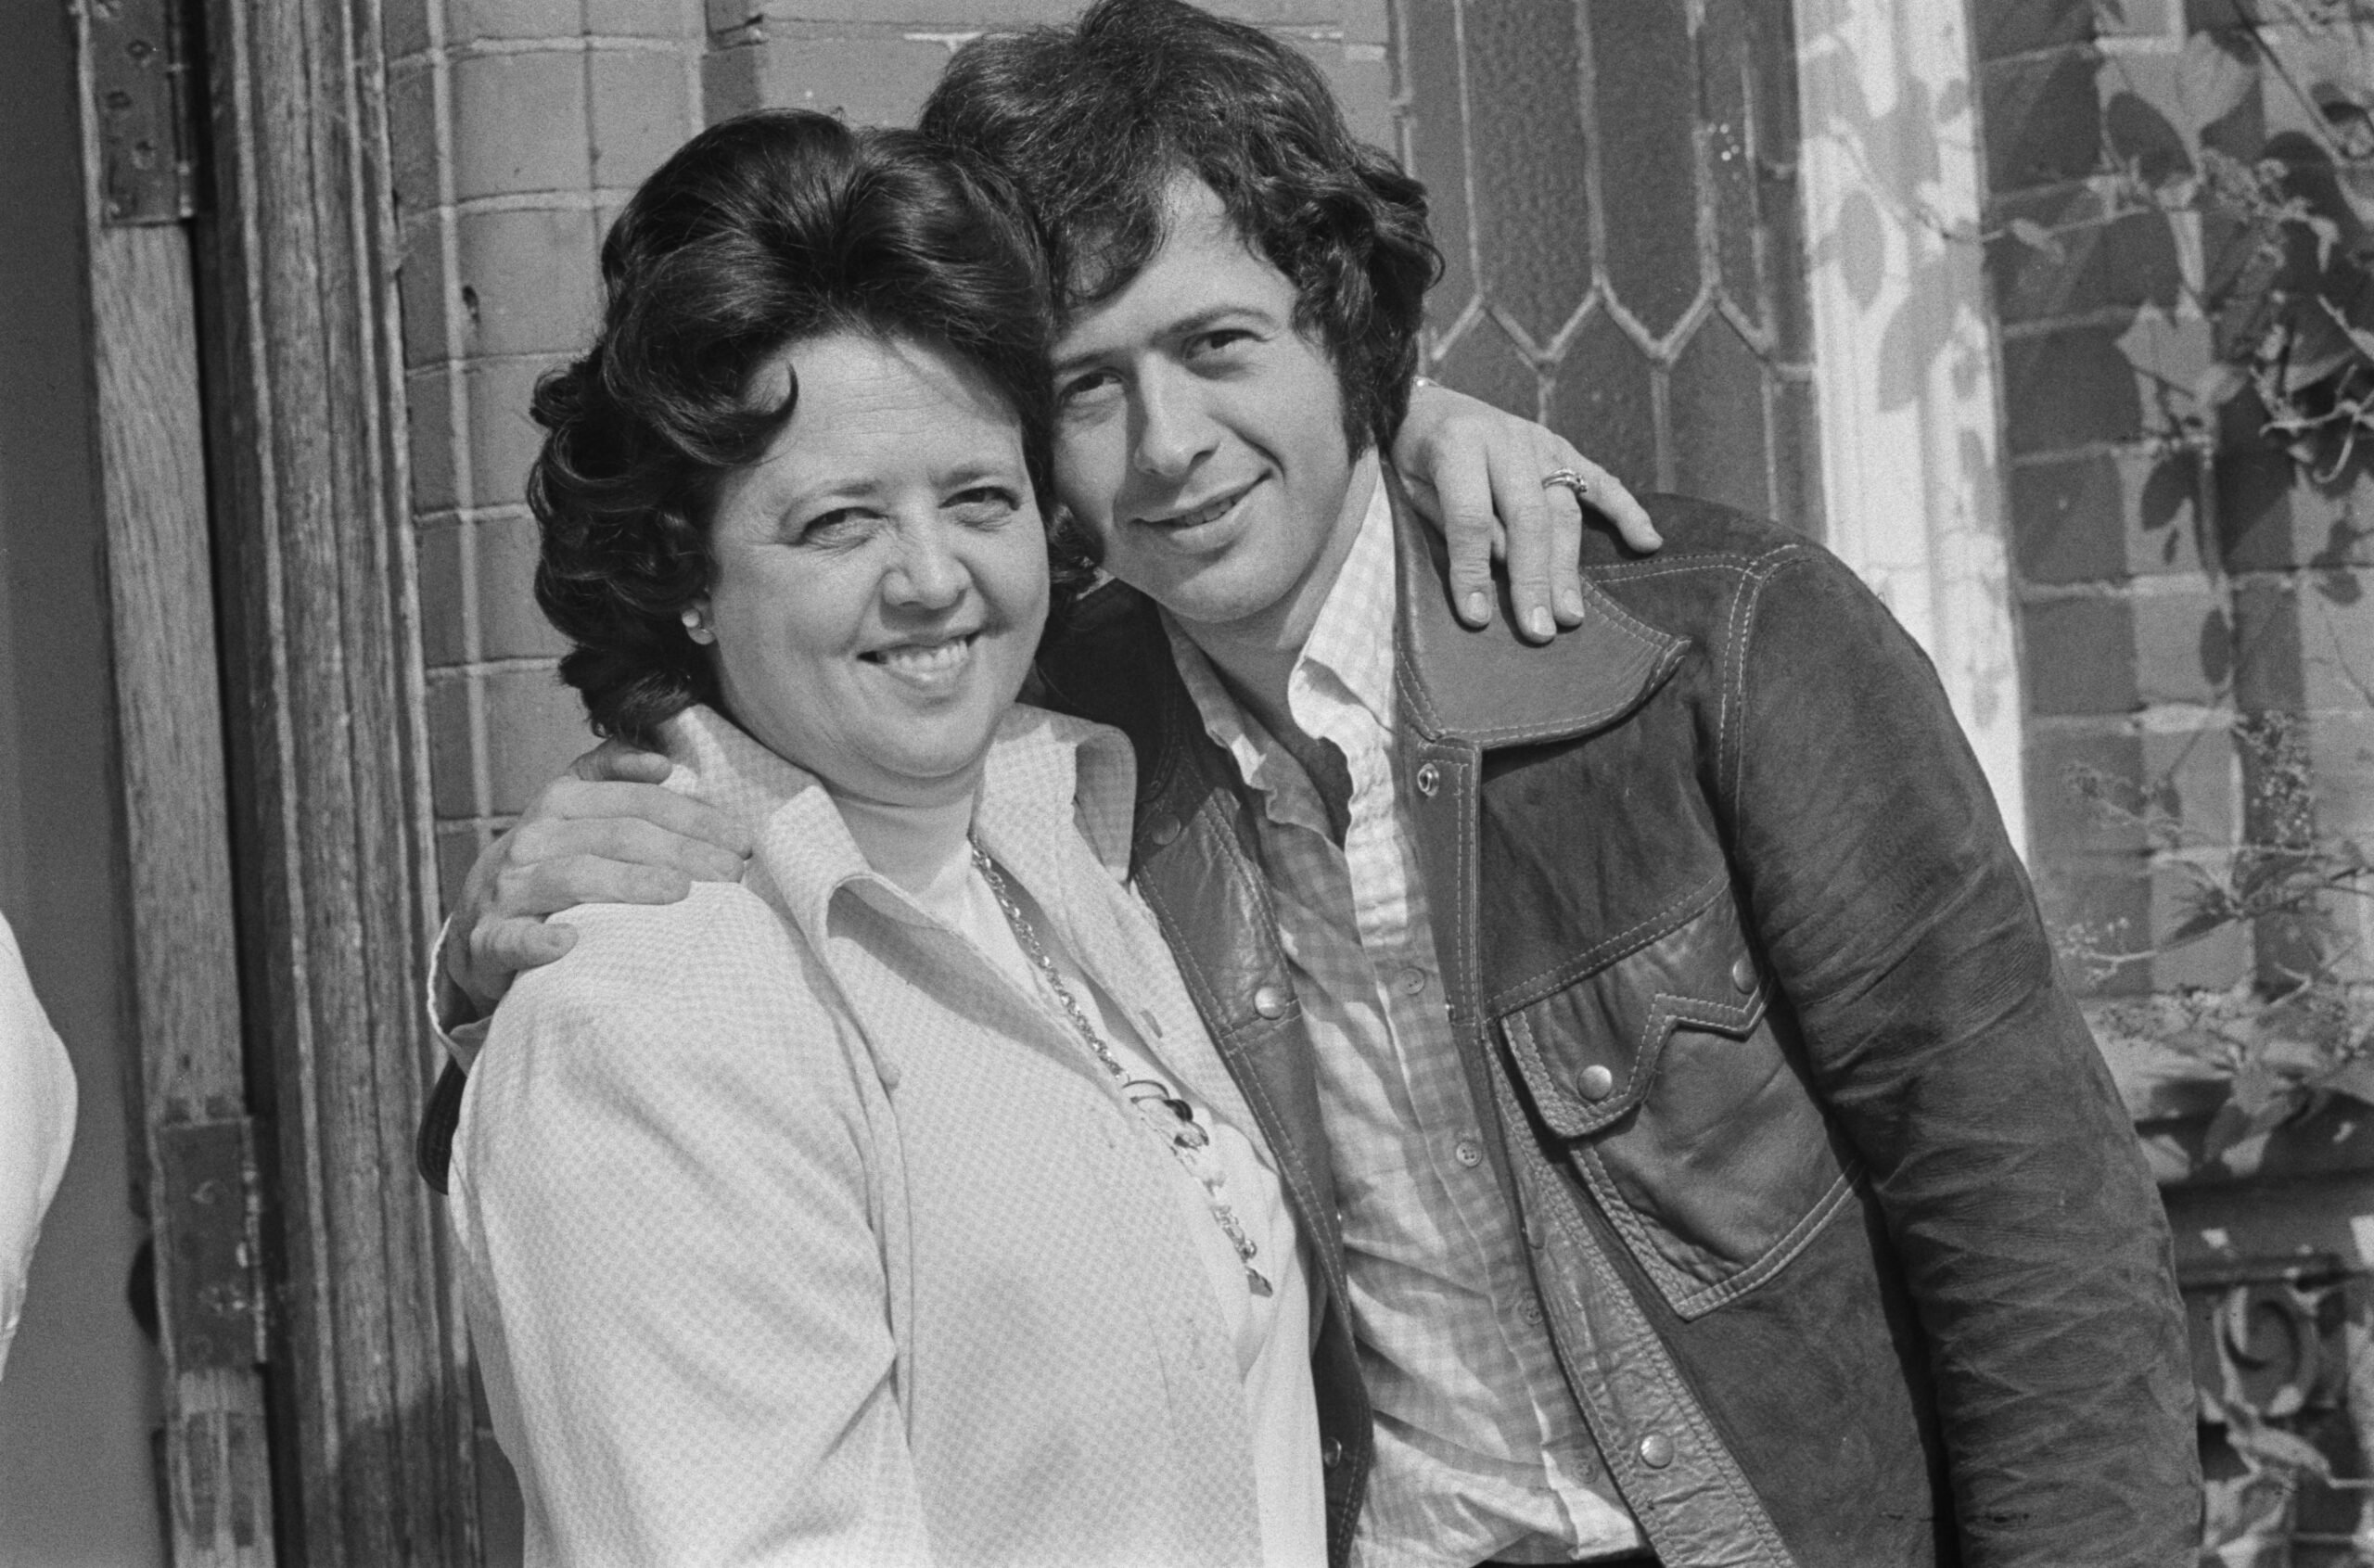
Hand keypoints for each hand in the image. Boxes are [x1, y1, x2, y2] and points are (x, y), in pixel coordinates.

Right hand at [441, 738, 752, 1012]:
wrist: (481, 919)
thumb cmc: (552, 861)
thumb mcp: (577, 810)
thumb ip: (614, 775)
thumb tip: (662, 761)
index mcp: (561, 800)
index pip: (637, 801)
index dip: (693, 818)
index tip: (741, 841)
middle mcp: (534, 838)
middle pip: (617, 835)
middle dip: (682, 852)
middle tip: (732, 874)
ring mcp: (508, 887)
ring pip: (575, 875)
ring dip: (630, 884)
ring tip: (681, 894)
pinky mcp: (490, 939)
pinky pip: (513, 938)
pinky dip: (539, 941)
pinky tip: (571, 941)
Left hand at [1392, 380, 1660, 642]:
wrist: (1426, 402)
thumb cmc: (1414, 455)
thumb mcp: (1413, 487)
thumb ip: (1453, 522)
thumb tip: (1500, 567)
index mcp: (1459, 445)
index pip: (1471, 517)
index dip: (1473, 570)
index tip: (1476, 618)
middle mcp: (1506, 440)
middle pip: (1528, 518)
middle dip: (1534, 579)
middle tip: (1539, 629)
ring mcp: (1540, 442)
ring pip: (1564, 509)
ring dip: (1568, 566)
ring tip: (1570, 615)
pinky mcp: (1562, 447)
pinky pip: (1601, 481)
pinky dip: (1627, 512)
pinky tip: (1648, 543)